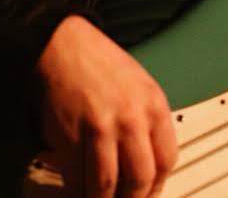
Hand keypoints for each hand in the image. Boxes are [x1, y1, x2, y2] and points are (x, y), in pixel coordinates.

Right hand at [35, 15, 177, 197]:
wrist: (60, 44)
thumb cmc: (97, 64)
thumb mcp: (138, 86)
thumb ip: (146, 123)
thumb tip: (146, 166)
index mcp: (154, 106)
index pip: (167, 160)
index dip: (156, 186)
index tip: (145, 195)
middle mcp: (132, 119)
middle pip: (140, 179)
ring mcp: (102, 129)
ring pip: (107, 186)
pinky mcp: (73, 135)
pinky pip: (77, 177)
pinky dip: (76, 190)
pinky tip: (76, 190)